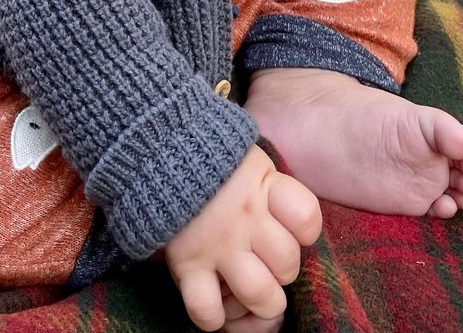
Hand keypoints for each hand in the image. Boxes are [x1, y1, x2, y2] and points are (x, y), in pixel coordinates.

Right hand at [164, 145, 320, 331]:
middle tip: (262, 255)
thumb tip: (290, 222)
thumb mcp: (247, 159)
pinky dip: (214, 317)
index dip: (303, 231)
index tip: (287, 225)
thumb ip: (270, 188)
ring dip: (259, 300)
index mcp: (263, 186)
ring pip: (260, 294)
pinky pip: (208, 310)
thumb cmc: (209, 157)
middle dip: (281, 269)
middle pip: (287, 264)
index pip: (306, 220)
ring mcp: (216, 243)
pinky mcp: (186, 263)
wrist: (156, 146)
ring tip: (248, 285)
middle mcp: (244, 217)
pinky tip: (215, 301)